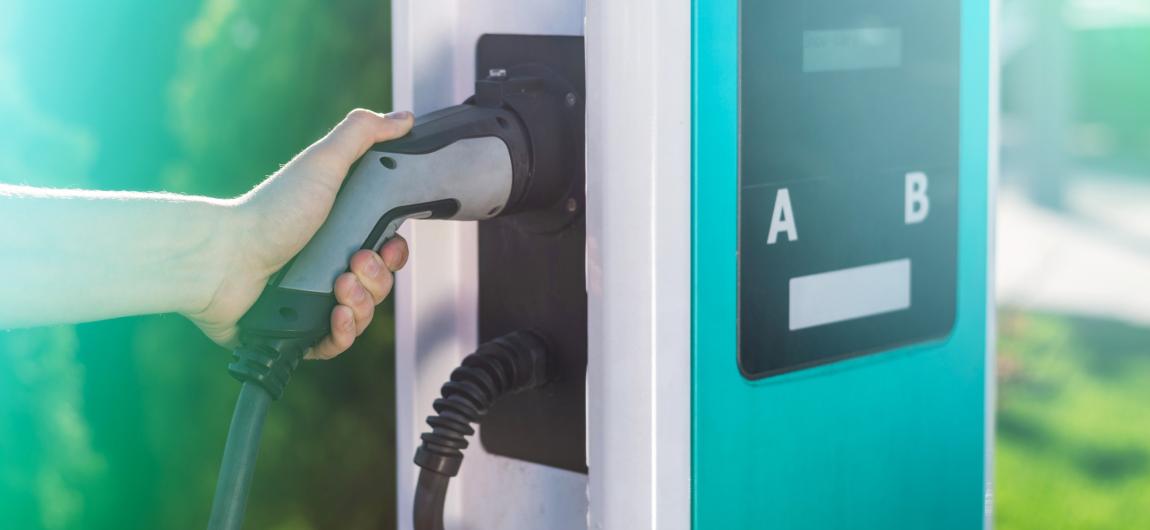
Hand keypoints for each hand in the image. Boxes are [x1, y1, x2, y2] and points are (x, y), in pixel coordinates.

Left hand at [185, 109, 413, 358]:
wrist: (223, 260)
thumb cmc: (269, 212)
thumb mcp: (322, 164)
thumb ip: (363, 134)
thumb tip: (403, 118)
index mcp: (339, 233)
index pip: (387, 253)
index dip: (395, 254)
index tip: (387, 246)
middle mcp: (328, 267)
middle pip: (380, 286)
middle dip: (377, 279)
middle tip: (353, 263)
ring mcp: (313, 300)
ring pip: (363, 316)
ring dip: (361, 304)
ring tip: (337, 288)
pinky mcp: (298, 332)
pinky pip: (337, 344)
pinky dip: (342, 332)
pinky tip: (334, 315)